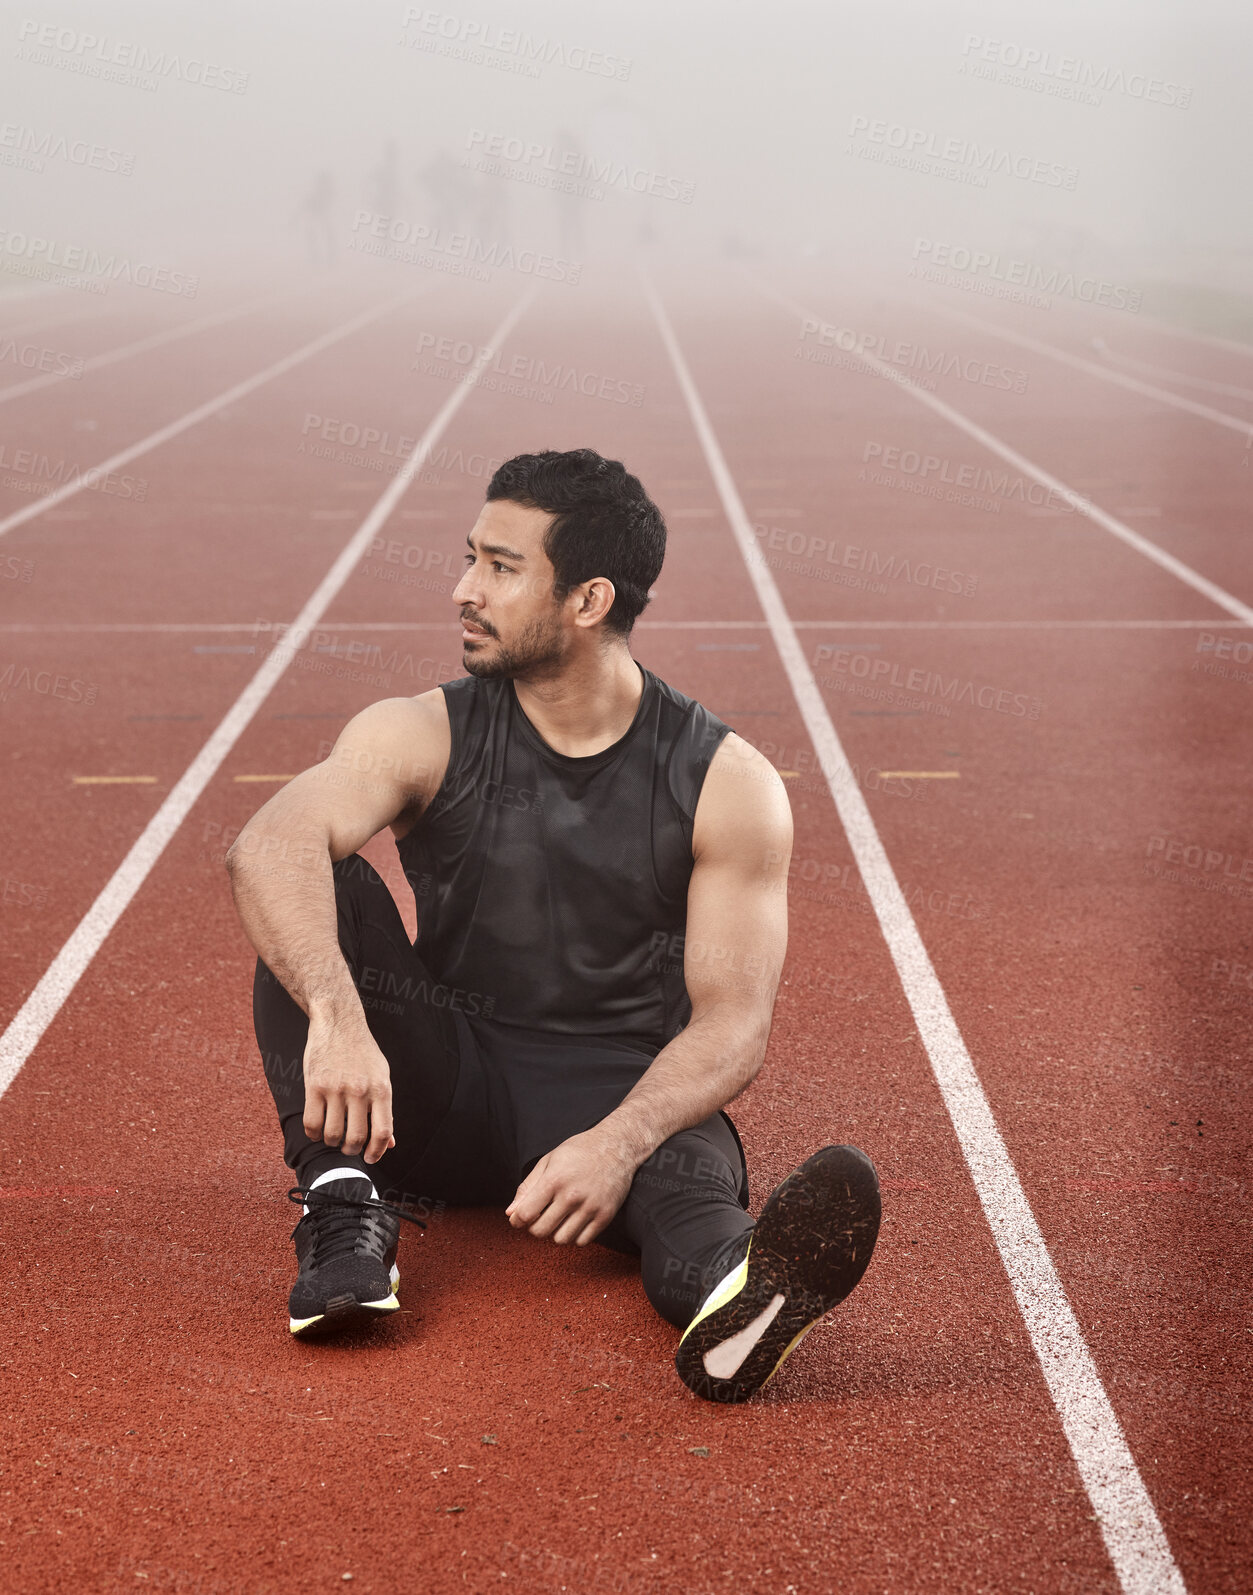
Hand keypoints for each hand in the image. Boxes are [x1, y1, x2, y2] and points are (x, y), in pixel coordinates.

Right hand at [302, 1014, 394, 1164]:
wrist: (339, 1022)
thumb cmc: (363, 1053)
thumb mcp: (381, 1077)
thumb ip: (385, 1110)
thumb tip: (390, 1144)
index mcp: (381, 1089)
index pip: (383, 1131)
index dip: (377, 1152)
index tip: (370, 1158)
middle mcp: (360, 1090)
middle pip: (356, 1138)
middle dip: (352, 1150)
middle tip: (349, 1147)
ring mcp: (336, 1089)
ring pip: (332, 1134)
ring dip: (332, 1142)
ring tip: (334, 1136)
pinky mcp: (314, 1086)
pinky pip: (312, 1123)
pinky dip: (314, 1134)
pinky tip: (318, 1129)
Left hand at [506, 1129, 638, 1245]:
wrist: (617, 1146)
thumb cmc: (579, 1151)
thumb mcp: (549, 1160)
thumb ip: (527, 1187)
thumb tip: (510, 1214)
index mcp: (554, 1179)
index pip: (526, 1214)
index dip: (517, 1220)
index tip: (519, 1218)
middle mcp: (572, 1195)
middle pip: (541, 1231)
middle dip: (535, 1227)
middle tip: (541, 1216)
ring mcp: (590, 1207)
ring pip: (561, 1240)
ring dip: (556, 1232)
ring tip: (560, 1217)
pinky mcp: (605, 1216)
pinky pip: (582, 1241)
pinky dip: (575, 1235)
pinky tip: (576, 1220)